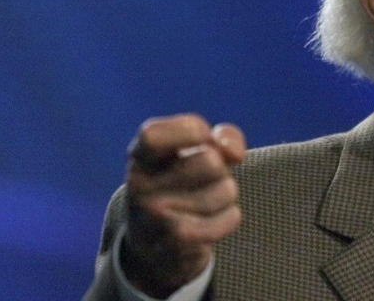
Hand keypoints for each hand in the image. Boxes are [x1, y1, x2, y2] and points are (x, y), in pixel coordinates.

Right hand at [121, 114, 245, 297]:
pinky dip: (230, 217)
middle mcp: (139, 186)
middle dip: (221, 168)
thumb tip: (234, 153)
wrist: (154, 243)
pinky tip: (212, 221)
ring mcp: (154, 216)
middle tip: (206, 179)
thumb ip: (222, 138)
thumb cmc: (182, 183)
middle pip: (209, 161)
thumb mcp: (194, 152)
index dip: (190, 130)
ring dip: (227, 194)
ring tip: (208, 201)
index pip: (153, 135)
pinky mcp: (176, 242)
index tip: (203, 136)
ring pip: (224, 190)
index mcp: (139, 157)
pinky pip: (230, 217)